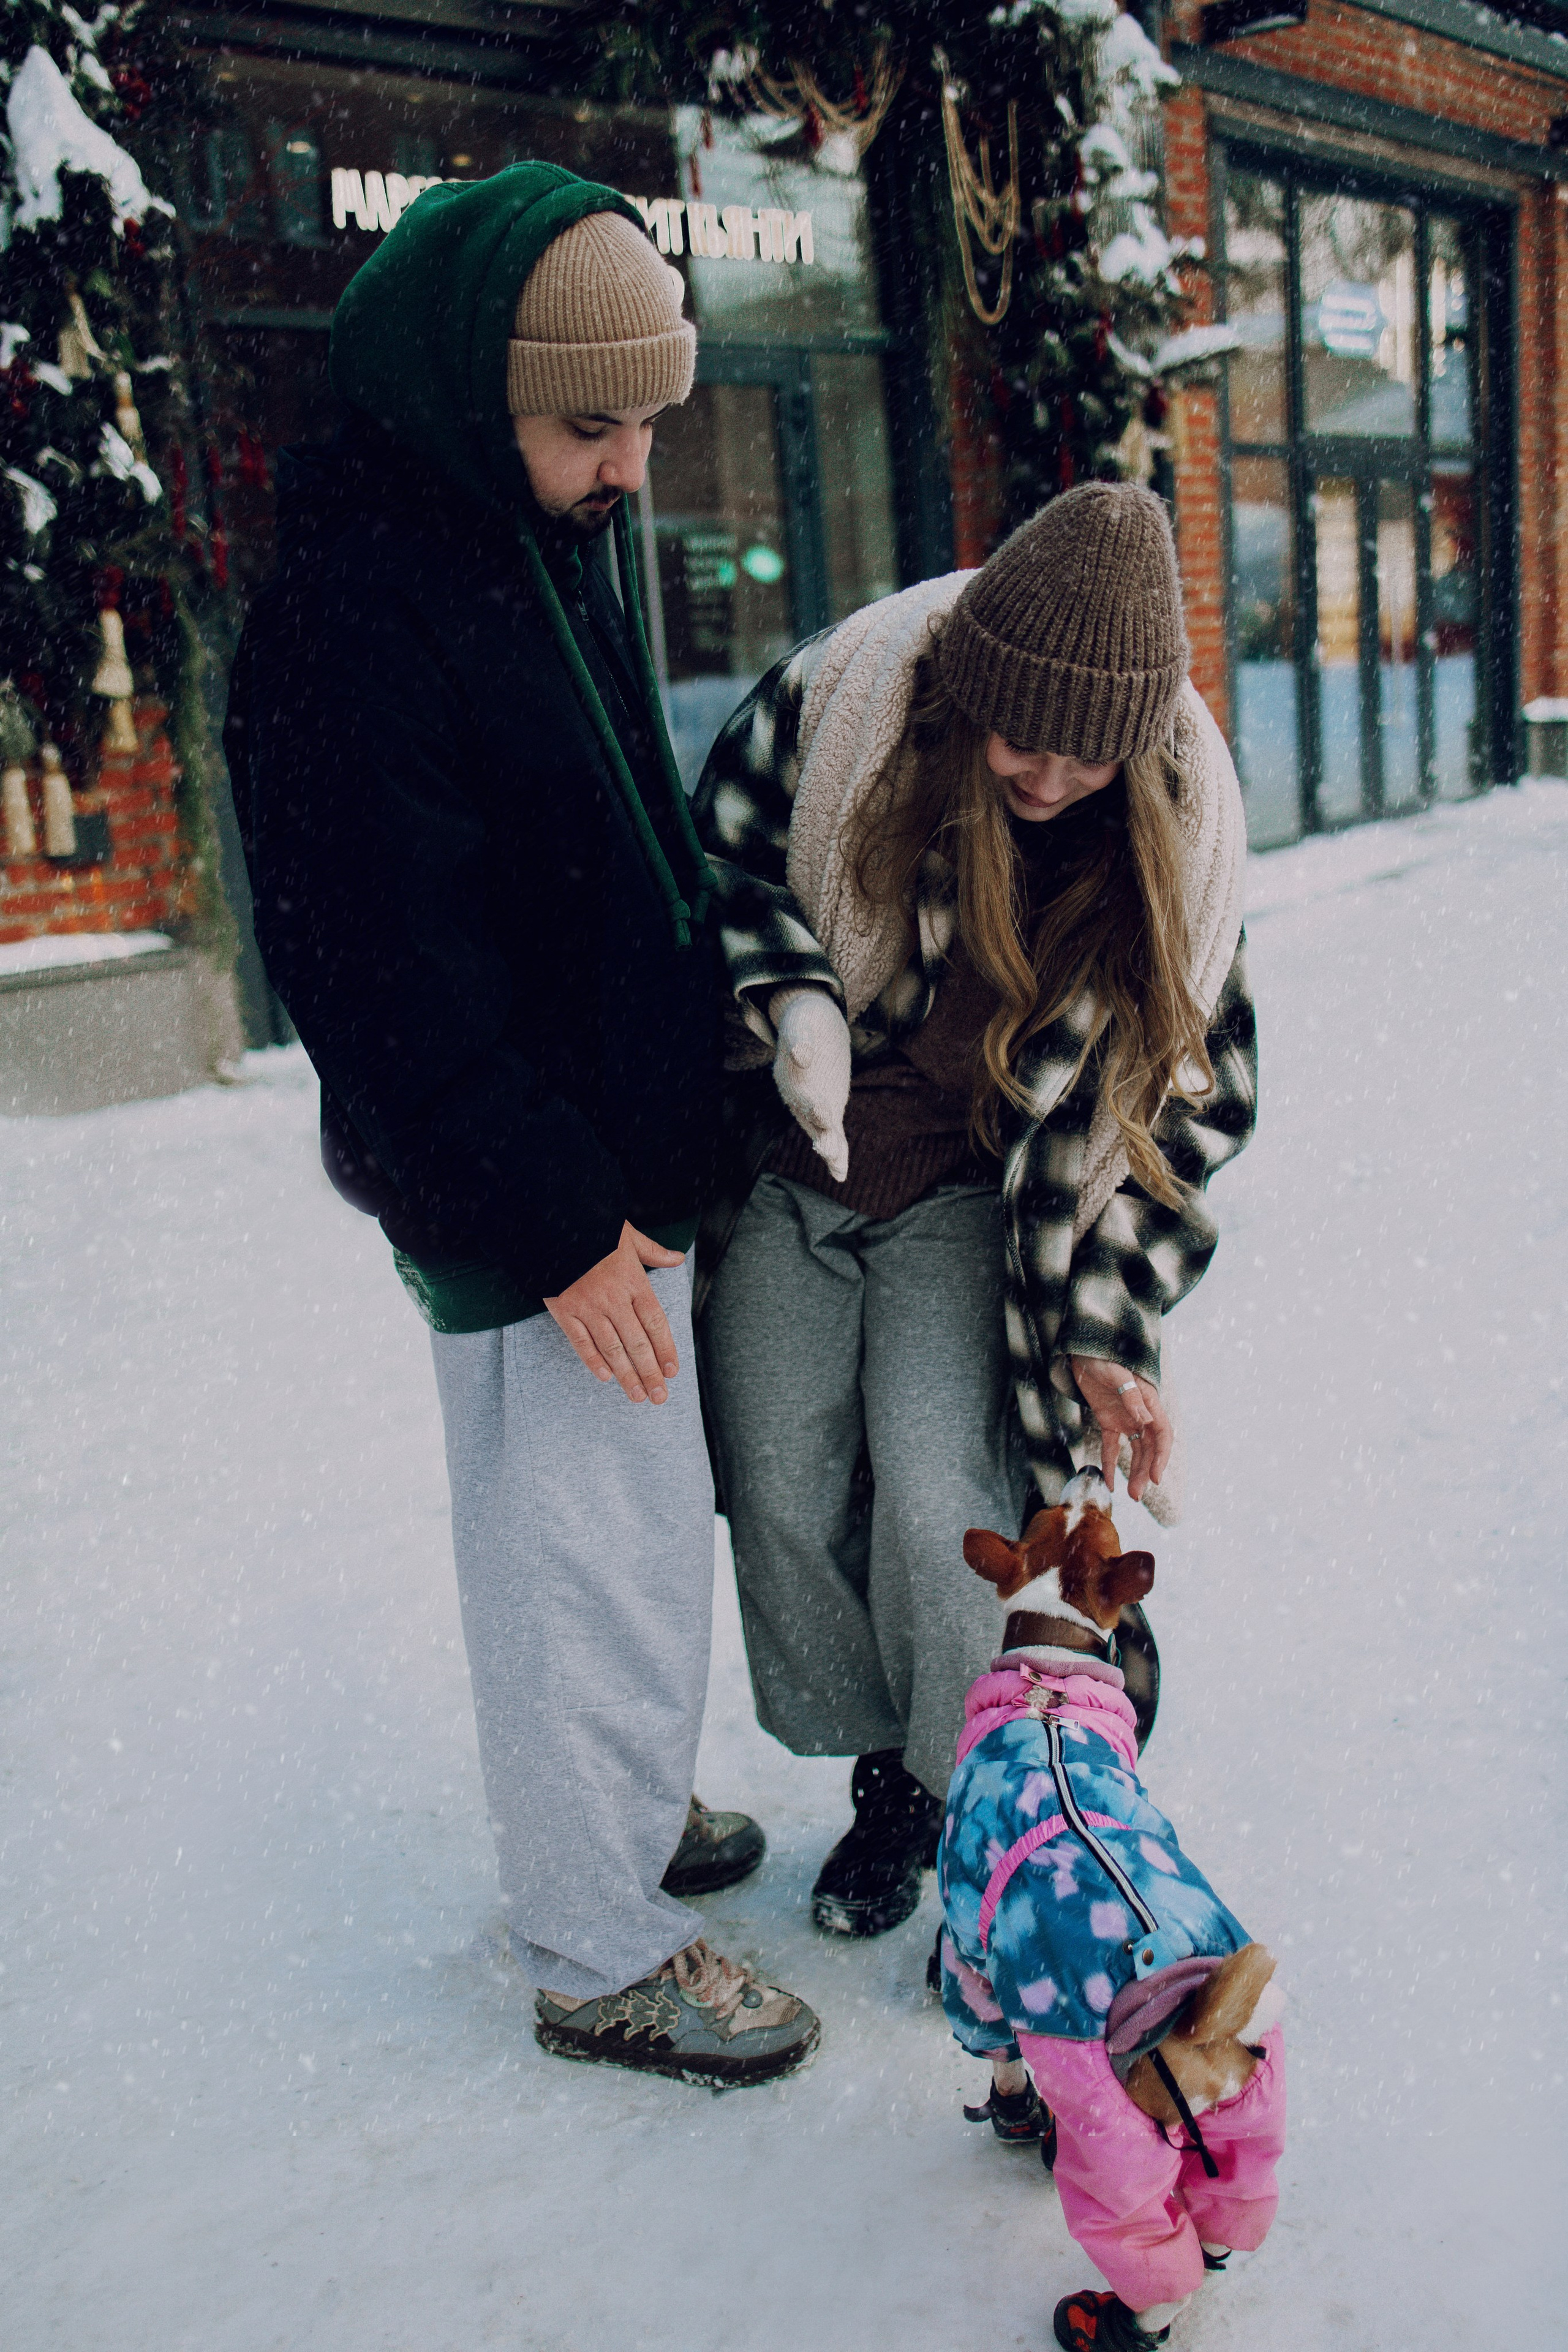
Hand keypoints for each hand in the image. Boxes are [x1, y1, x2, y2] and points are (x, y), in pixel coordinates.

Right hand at [544, 1222, 683, 1402]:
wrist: (553, 1223)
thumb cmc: (594, 1229)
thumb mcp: (629, 1235)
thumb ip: (653, 1252)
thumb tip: (677, 1259)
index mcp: (633, 1281)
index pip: (655, 1322)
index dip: (665, 1348)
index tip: (673, 1370)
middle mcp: (613, 1298)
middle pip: (637, 1342)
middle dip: (650, 1372)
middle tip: (660, 1396)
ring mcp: (588, 1307)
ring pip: (612, 1348)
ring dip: (626, 1375)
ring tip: (637, 1395)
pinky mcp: (564, 1311)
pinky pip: (580, 1342)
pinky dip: (593, 1361)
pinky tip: (606, 1377)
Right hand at [770, 987, 850, 1182]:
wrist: (811, 1026)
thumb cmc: (804, 1022)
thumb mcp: (801, 1024)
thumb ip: (800, 1040)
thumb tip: (801, 1054)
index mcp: (789, 1078)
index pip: (800, 1094)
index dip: (811, 1103)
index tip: (822, 1109)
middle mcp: (799, 1097)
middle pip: (810, 1119)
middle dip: (821, 1133)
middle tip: (828, 1148)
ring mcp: (814, 1106)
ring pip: (821, 1132)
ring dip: (829, 1149)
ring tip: (837, 1167)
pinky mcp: (829, 1110)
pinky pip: (833, 1134)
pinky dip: (837, 1153)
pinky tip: (841, 1174)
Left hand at [1069, 1356, 1171, 1502]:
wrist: (1082, 1351)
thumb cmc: (1102, 1357)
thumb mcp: (1116, 1373)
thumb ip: (1131, 1395)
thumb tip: (1146, 1419)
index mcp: (1149, 1401)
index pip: (1162, 1434)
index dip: (1161, 1457)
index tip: (1155, 1477)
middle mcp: (1141, 1413)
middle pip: (1149, 1448)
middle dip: (1145, 1472)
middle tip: (1137, 1495)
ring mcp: (1126, 1418)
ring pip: (1134, 1451)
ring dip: (1133, 1472)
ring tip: (1130, 1495)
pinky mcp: (1109, 1421)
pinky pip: (1112, 1447)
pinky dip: (1110, 1464)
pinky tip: (1110, 1483)